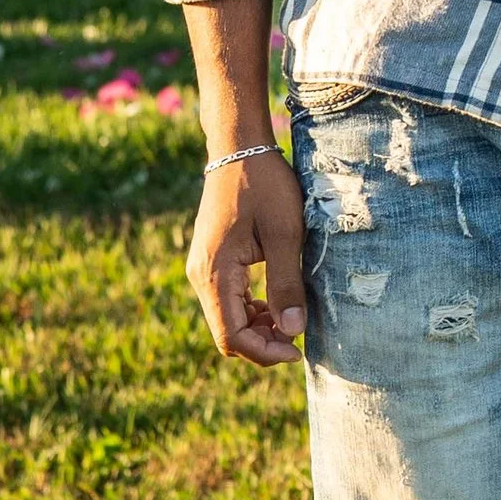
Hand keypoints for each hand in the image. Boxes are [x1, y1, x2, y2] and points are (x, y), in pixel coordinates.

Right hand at [187, 150, 310, 364]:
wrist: (240, 148)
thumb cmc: (265, 185)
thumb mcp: (285, 234)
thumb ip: (287, 283)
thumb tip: (293, 330)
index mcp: (214, 273)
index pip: (231, 336)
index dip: (264, 352)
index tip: (298, 349)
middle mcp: (200, 276)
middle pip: (227, 332)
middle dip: (263, 342)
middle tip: (300, 336)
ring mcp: (203, 269)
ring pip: (227, 319)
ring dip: (258, 327)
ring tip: (292, 318)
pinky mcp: (212, 262)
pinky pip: (228, 300)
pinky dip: (251, 310)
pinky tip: (276, 302)